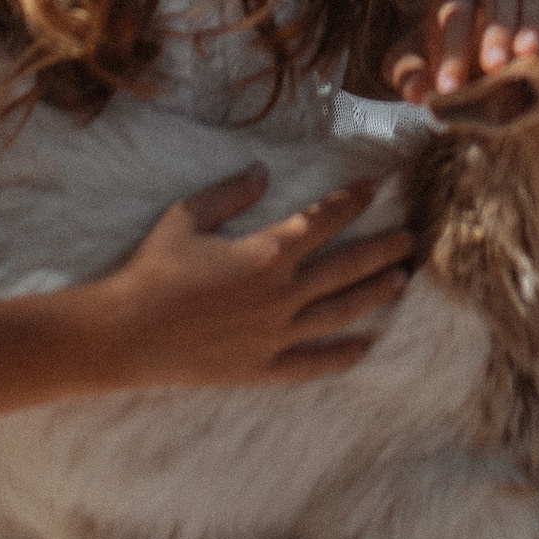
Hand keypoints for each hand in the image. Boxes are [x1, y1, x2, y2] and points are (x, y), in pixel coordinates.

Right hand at [102, 170, 415, 387]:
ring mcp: (275, 334)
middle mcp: (281, 293)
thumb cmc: (152, 269)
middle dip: (383, 248)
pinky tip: (364, 348)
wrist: (125, 333)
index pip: (324, 219)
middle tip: (414, 238)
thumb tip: (263, 171)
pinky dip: (341, 357)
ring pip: (339, 312)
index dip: (353, 200)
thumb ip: (231, 192)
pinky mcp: (262, 366)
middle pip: (347, 267)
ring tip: (400, 279)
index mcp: (266, 251)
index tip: (376, 185)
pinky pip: (311, 363)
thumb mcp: (188, 216)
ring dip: (373, 294)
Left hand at [384, 0, 538, 104]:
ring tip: (527, 54)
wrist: (467, 60)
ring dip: (529, 24)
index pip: (453, 9)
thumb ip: (408, 75)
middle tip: (492, 67)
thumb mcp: (413, 67)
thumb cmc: (435, 59)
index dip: (451, 47)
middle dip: (495, 31)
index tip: (448, 87)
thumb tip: (414, 92)